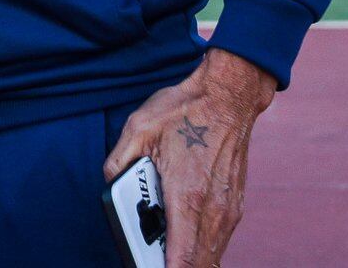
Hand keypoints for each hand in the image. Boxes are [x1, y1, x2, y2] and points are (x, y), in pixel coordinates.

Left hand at [104, 49, 277, 267]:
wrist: (228, 96)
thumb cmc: (185, 111)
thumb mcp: (138, 129)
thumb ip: (119, 163)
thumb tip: (112, 186)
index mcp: (187, 195)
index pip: (181, 257)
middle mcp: (213, 208)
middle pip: (199, 264)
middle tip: (150, 260)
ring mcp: (228, 209)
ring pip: (212, 255)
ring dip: (190, 260)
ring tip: (163, 252)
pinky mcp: (235, 205)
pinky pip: (219, 240)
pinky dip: (202, 248)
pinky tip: (184, 240)